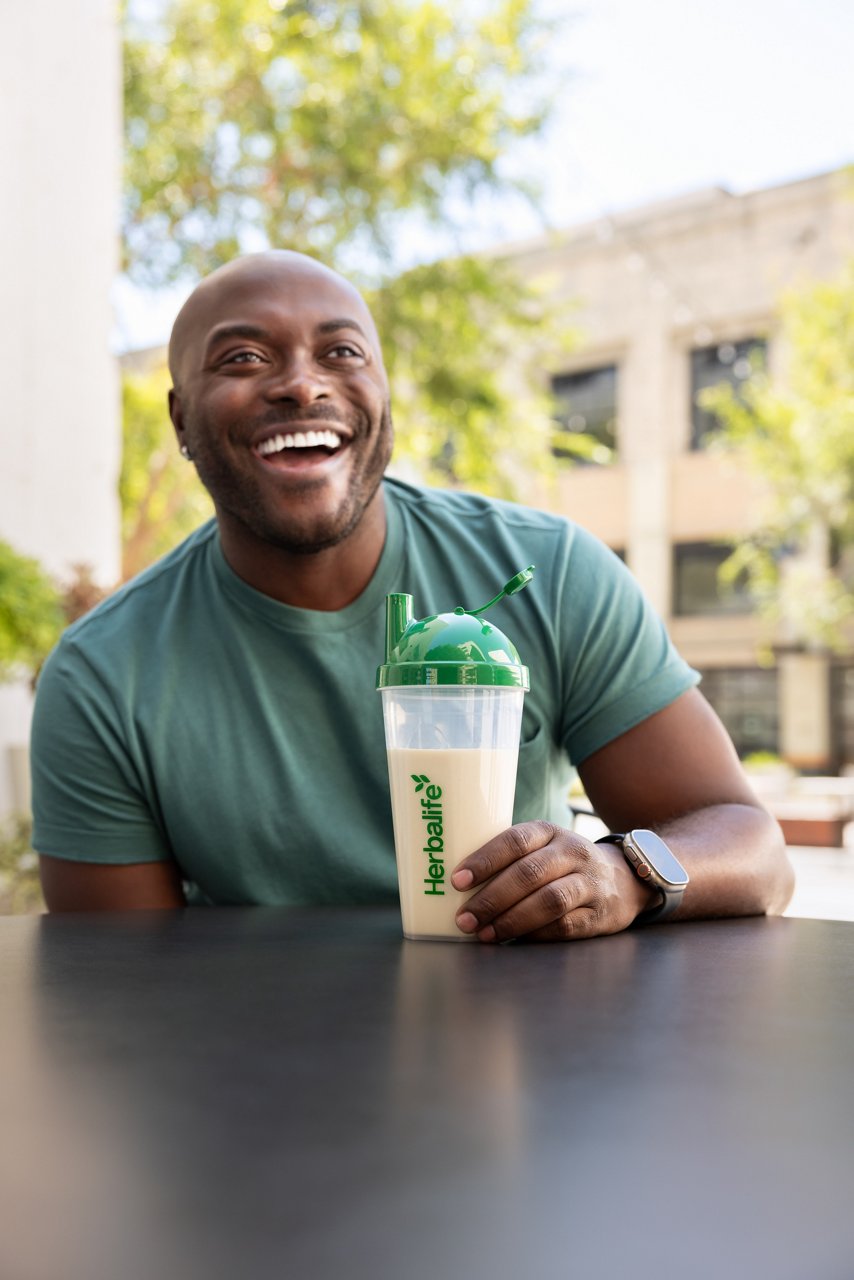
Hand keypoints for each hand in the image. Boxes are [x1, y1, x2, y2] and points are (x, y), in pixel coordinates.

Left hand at [450, 821, 657, 942]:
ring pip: (548, 900)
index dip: (485, 860)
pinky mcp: (599, 914)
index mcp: (548, 832)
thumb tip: (460, 888)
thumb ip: (510, 860)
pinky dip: (536, 934)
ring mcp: (588, 883)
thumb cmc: (564, 864)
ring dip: (512, 919)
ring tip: (485, 934)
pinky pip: (564, 926)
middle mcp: (571, 852)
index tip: (457, 880)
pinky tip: (515, 941)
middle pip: (528, 873)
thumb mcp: (543, 847)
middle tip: (465, 919)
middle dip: (492, 898)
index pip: (515, 840)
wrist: (625, 878)